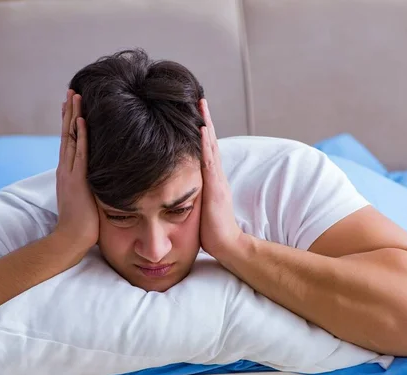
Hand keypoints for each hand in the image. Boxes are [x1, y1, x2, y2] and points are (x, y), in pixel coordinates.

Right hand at [54, 89, 98, 250]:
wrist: (70, 240)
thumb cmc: (82, 225)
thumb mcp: (87, 201)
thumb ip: (90, 188)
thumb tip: (100, 181)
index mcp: (68, 174)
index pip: (70, 143)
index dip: (70, 123)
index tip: (73, 106)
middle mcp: (66, 169)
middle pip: (67, 134)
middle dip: (69, 112)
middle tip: (72, 91)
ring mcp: (70, 173)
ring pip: (71, 138)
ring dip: (73, 116)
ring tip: (75, 95)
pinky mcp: (77, 180)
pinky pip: (80, 153)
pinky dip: (81, 136)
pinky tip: (82, 120)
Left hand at [199, 99, 243, 261]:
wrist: (227, 245)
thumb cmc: (212, 232)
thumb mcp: (199, 207)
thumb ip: (193, 195)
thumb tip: (179, 190)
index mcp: (212, 179)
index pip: (206, 150)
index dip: (201, 131)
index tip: (195, 113)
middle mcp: (216, 175)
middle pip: (210, 141)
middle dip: (205, 119)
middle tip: (198, 98)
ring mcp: (217, 179)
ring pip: (211, 145)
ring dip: (206, 124)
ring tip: (201, 104)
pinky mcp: (215, 186)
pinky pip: (209, 161)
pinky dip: (205, 143)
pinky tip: (201, 128)